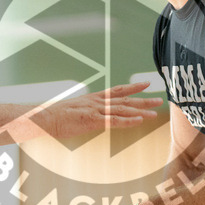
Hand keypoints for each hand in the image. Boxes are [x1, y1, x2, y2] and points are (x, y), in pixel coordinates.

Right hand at [43, 82, 161, 139]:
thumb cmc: (55, 117)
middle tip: (160, 100)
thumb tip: (91, 117)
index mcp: (93, 99)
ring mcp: (95, 110)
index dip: (133, 87)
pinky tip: (139, 120)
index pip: (117, 90)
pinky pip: (114, 121)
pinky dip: (128, 120)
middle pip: (124, 99)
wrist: (44, 118)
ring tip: (155, 112)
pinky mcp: (92, 120)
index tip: (146, 84)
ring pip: (123, 109)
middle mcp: (97, 102)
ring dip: (140, 110)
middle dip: (143, 100)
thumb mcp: (74, 112)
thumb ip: (86, 113)